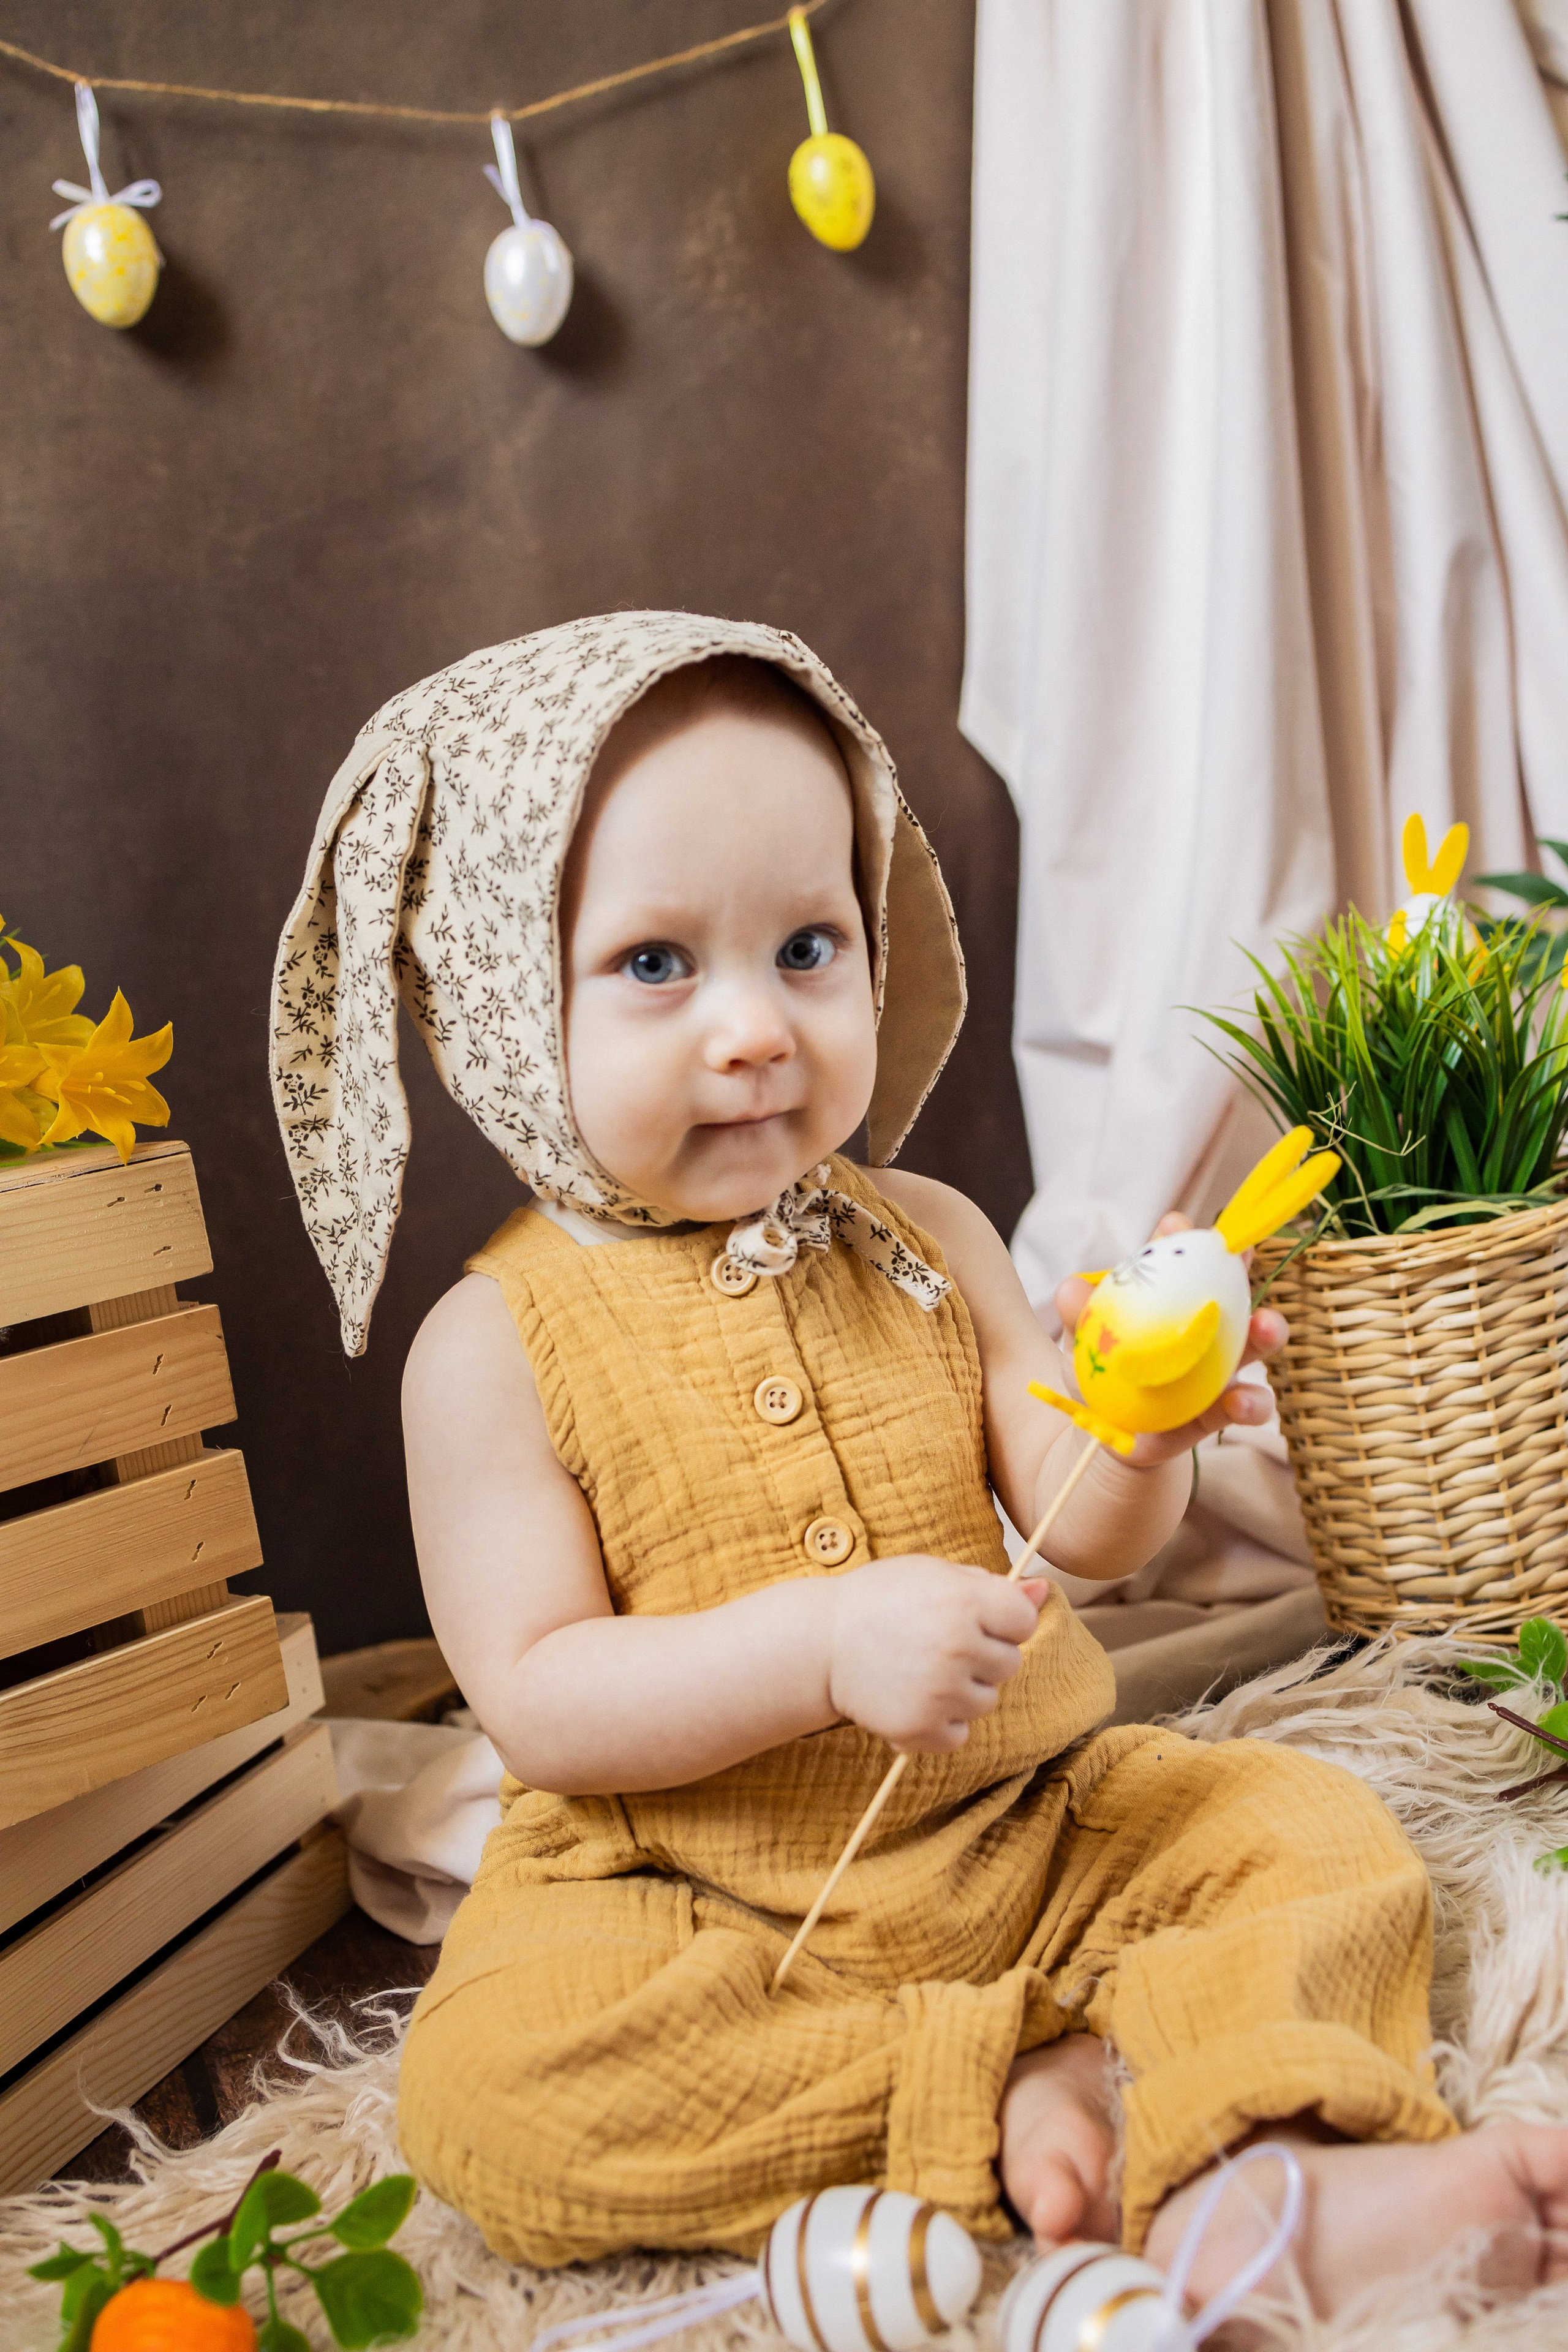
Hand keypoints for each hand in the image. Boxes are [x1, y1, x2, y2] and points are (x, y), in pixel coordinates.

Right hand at [826, 1555, 1046, 1752]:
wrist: (821, 1643)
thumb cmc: (882, 1600)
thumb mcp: (932, 1575)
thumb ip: (989, 1585)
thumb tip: (1044, 1589)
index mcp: (966, 1601)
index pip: (1024, 1621)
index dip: (1003, 1620)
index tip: (975, 1618)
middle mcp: (958, 1646)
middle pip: (1009, 1664)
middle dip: (983, 1656)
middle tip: (938, 1644)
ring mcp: (940, 1691)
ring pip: (986, 1701)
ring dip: (963, 1690)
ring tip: (921, 1670)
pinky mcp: (921, 1727)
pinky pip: (959, 1734)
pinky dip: (940, 1723)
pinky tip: (912, 1696)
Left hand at [1052, 1211, 1287, 1467]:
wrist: (1104, 1438)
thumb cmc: (1098, 1379)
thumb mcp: (1082, 1347)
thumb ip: (1078, 1318)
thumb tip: (1070, 1289)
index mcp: (1167, 1303)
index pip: (1178, 1261)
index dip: (1181, 1238)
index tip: (1174, 1225)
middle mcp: (1202, 1328)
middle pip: (1231, 1290)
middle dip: (1241, 1268)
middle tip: (1242, 1254)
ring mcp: (1218, 1369)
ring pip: (1256, 1344)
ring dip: (1268, 1330)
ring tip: (1267, 1326)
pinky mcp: (1221, 1411)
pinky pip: (1248, 1405)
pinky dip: (1250, 1403)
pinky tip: (1238, 1402)